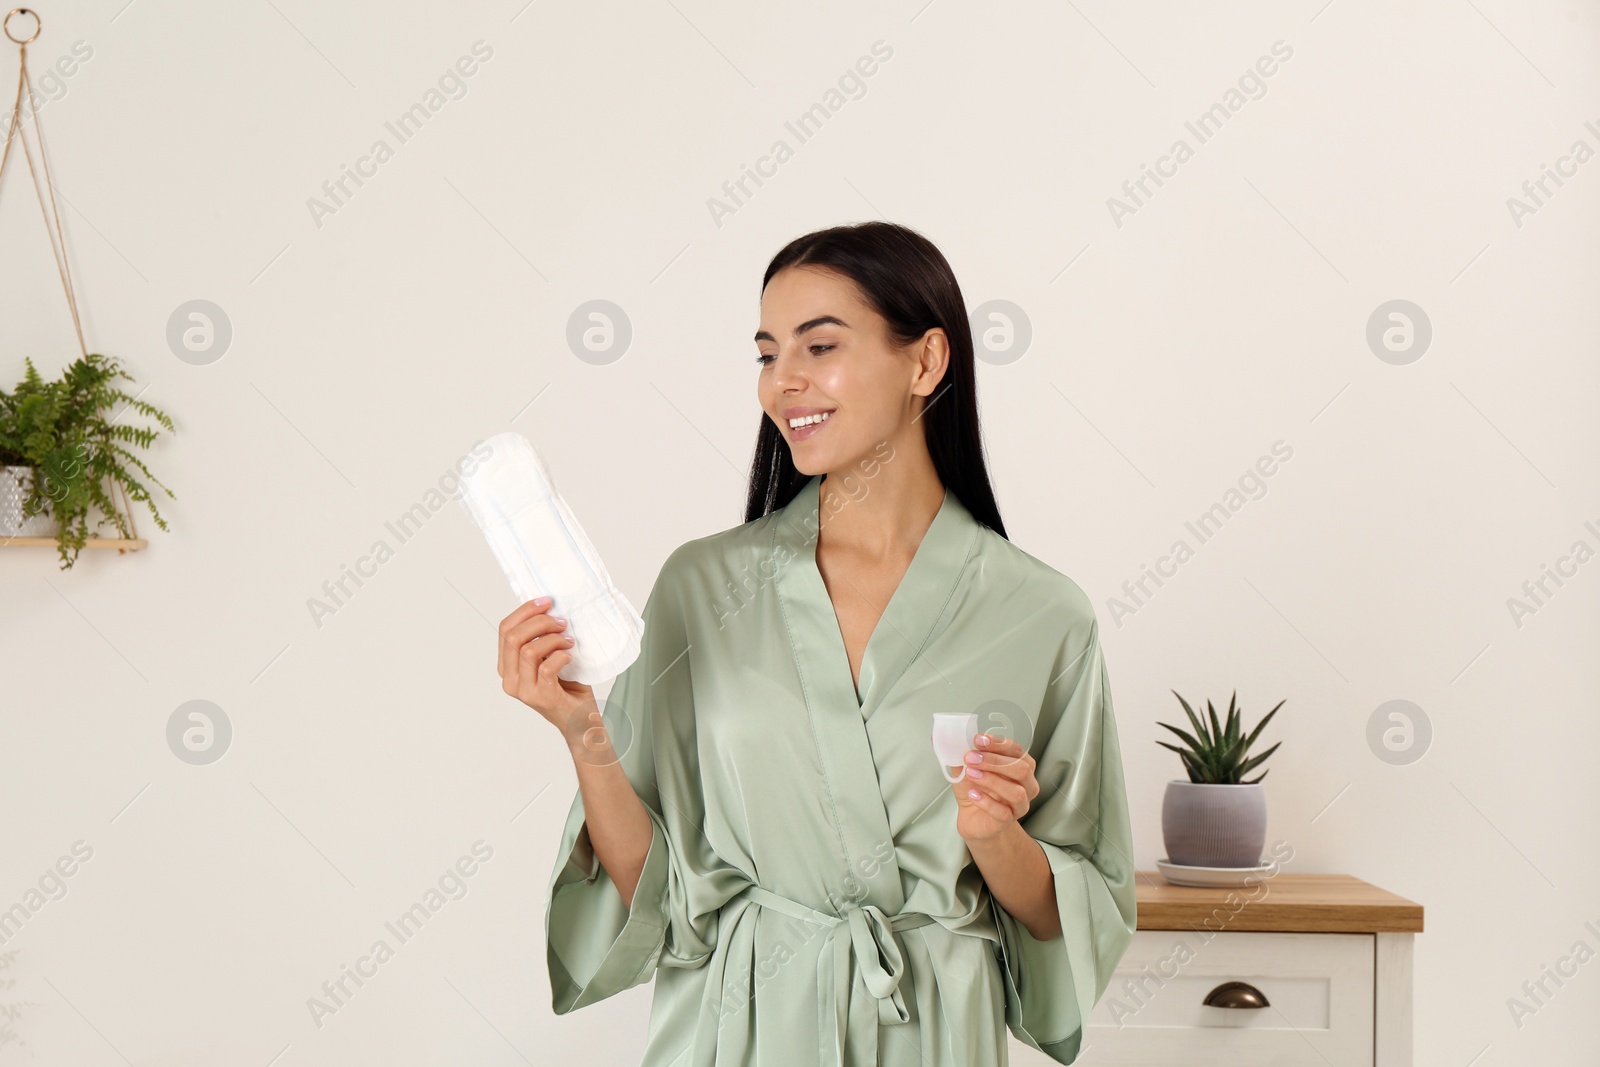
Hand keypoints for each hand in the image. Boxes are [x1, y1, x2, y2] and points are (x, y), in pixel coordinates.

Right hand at [498, 597, 596, 744]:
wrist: (580, 719)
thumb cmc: (567, 687)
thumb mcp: (548, 657)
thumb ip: (540, 638)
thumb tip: (546, 607)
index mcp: (506, 667)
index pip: (504, 630)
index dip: (525, 610)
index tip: (546, 602)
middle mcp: (509, 680)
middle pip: (514, 636)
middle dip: (540, 621)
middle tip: (562, 622)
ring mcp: (524, 690)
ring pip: (529, 650)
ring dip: (554, 638)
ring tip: (569, 641)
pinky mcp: (541, 697)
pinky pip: (547, 666)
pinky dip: (562, 655)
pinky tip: (570, 656)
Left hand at [953, 734, 1039, 842]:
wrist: (973, 817)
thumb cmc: (976, 790)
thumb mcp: (967, 767)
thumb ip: (961, 752)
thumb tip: (943, 736)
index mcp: (1019, 765)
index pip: (1016, 750)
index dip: (999, 744)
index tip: (978, 740)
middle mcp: (1025, 784)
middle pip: (1021, 769)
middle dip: (994, 761)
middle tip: (971, 757)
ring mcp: (1019, 805)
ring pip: (1016, 792)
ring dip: (992, 780)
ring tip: (971, 774)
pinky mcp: (1008, 821)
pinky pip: (1003, 813)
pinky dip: (986, 802)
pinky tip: (973, 794)